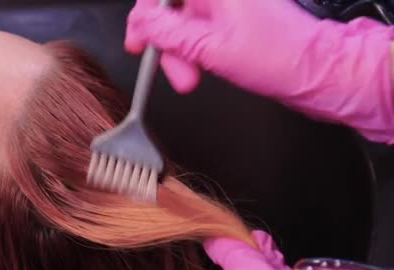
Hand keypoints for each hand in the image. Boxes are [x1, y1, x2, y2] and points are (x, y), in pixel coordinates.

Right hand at [126, 0, 393, 142]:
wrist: (315, 74)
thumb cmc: (279, 58)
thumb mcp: (212, 48)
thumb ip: (169, 33)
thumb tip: (140, 23)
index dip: (145, 14)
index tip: (138, 40)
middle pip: (170, 8)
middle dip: (164, 40)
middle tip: (168, 67)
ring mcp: (225, 7)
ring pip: (182, 24)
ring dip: (178, 53)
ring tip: (188, 78)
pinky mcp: (230, 23)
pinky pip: (197, 34)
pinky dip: (192, 54)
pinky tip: (197, 69)